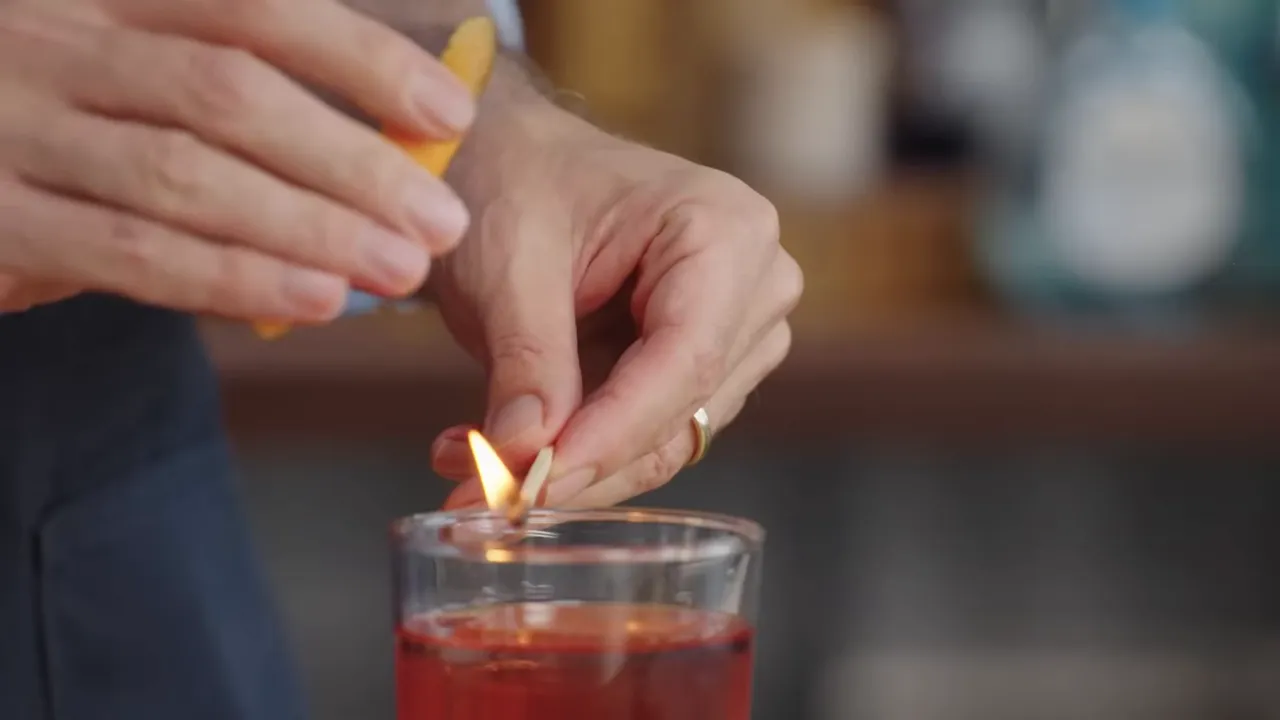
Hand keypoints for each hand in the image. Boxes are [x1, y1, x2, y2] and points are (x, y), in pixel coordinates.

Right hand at [0, 0, 473, 319]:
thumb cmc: (60, 126)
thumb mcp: (131, 78)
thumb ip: (233, 100)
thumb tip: (387, 161)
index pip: (253, 7)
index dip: (361, 59)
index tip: (449, 113)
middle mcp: (51, 40)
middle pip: (229, 94)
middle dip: (351, 162)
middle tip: (440, 220)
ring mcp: (10, 127)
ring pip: (186, 176)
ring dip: (308, 229)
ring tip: (398, 268)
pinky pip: (132, 252)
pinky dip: (232, 278)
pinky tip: (312, 298)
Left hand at [432, 107, 802, 508]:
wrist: (512, 164)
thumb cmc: (517, 182)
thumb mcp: (509, 262)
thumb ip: (525, 361)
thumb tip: (525, 458)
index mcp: (726, 230)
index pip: (686, 357)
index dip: (612, 431)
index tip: (536, 481)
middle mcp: (754, 284)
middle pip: (680, 409)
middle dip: (580, 460)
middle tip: (483, 492)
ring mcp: (736, 331)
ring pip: (664, 440)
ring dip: (568, 465)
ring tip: (470, 463)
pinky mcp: (700, 369)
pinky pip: (646, 438)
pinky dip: (573, 455)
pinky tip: (502, 449)